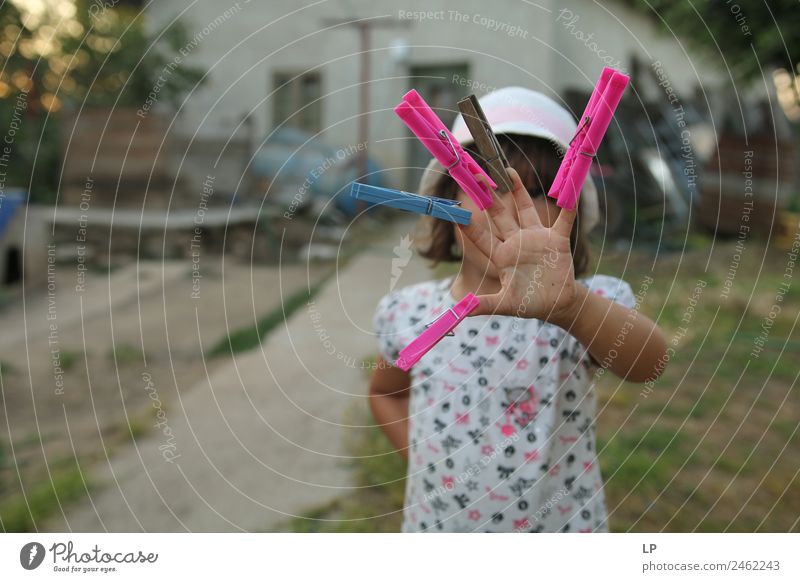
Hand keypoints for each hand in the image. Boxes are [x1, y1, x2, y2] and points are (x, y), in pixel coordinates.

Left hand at [456, 168, 583, 325]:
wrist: (556, 305)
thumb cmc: (529, 304)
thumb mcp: (506, 305)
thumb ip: (485, 305)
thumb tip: (462, 309)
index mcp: (501, 257)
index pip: (481, 237)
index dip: (469, 225)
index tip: (456, 211)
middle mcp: (516, 242)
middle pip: (499, 215)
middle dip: (488, 196)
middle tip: (477, 177)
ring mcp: (536, 239)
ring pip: (525, 209)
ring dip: (517, 190)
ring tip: (507, 170)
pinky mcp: (557, 241)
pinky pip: (564, 220)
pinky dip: (568, 206)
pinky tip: (568, 188)